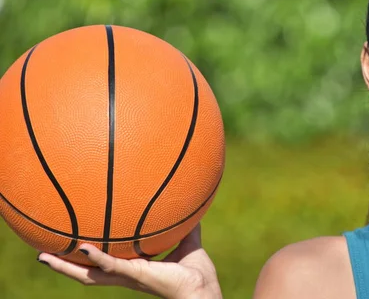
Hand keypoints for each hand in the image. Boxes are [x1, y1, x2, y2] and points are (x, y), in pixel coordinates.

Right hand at [37, 224, 221, 298]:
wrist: (202, 289)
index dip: (85, 257)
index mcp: (133, 269)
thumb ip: (183, 226)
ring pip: (89, 274)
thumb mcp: (187, 241)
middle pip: (87, 272)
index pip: (103, 264)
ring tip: (44, 256)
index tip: (69, 245)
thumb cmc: (196, 273)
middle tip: (42, 253)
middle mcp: (125, 275)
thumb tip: (186, 203)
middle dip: (64, 264)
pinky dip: (96, 258)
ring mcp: (128, 276)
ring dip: (66, 266)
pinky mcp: (135, 275)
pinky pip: (110, 267)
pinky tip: (82, 248)